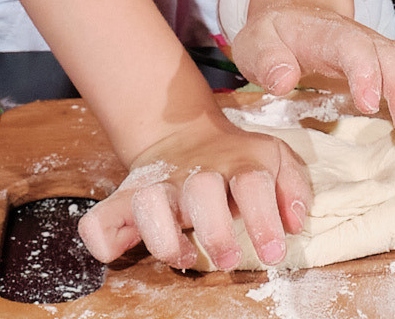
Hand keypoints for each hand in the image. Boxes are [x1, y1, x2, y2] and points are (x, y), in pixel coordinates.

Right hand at [78, 112, 309, 269]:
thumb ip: (292, 187)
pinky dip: (104, 241)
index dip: (264, 220)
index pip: (252, 183)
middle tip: (230, 259)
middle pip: (202, 190)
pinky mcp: (123, 199)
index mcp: (236, 162)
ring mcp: (156, 184)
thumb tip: (296, 223)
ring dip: (164, 237)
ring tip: (187, 258)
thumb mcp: (274, 160)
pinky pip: (98, 221)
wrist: (183, 134)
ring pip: (146, 201)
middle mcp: (195, 172)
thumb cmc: (236, 162)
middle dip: (216, 230)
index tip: (274, 254)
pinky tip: (125, 252)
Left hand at [231, 1, 394, 135]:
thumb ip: (268, 60)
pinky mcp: (390, 61)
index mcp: (329, 35)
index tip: (368, 103)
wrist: (294, 12)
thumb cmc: (274, 36)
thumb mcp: (255, 44)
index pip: (354, 48)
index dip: (366, 72)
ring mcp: (381, 48)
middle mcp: (363, 39)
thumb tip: (283, 80)